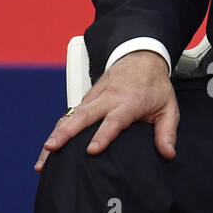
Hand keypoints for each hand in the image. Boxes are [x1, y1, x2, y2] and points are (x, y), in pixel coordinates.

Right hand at [35, 50, 177, 171]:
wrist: (140, 57)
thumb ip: (167, 131)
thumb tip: (167, 153)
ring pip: (71, 116)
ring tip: (44, 155)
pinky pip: (69, 115)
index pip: (113, 120)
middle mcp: (107, 98)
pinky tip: (49, 147)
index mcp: (128, 101)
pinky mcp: (86, 99)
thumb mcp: (168, 107)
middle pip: (82, 116)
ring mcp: (93, 97)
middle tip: (52, 148)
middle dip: (65, 133)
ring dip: (56, 134)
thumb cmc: (153, 85)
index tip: (91, 150)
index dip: (102, 135)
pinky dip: (57, 130)